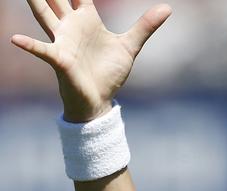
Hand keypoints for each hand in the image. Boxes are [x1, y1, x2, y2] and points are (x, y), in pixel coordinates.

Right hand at [10, 0, 170, 121]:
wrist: (100, 100)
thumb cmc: (109, 73)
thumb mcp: (130, 47)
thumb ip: (145, 26)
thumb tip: (167, 9)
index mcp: (86, 18)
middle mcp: (70, 25)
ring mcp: (63, 41)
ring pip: (44, 15)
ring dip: (35, 2)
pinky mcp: (60, 59)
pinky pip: (42, 49)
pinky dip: (29, 45)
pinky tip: (15, 40)